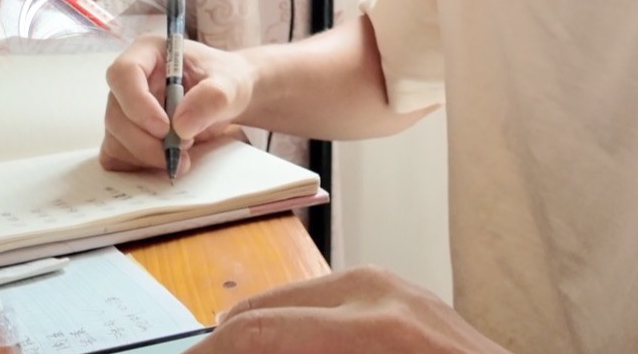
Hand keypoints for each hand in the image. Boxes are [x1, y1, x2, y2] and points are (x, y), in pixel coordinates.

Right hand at [101, 35, 254, 173]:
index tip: (165, 128)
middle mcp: (128, 80)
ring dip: (147, 155)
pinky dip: (139, 165)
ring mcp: (123, 108)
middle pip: (116, 113)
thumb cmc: (225, 81)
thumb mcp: (230, 84)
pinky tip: (165, 161)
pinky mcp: (124, 134)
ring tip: (183, 155)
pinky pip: (116, 155)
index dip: (138, 104)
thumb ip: (211, 98)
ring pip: (115, 138)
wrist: (227, 99)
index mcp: (147, 53)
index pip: (123, 74)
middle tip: (183, 150)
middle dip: (147, 141)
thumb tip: (181, 126)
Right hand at [196, 268, 508, 353]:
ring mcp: (396, 289)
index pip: (254, 332)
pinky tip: (295, 352)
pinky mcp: (408, 296)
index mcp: (370, 327)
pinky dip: (302, 332)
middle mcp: (379, 293)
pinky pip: (330, 303)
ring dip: (264, 338)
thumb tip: (241, 349)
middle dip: (230, 346)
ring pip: (291, 303)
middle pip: (262, 311)